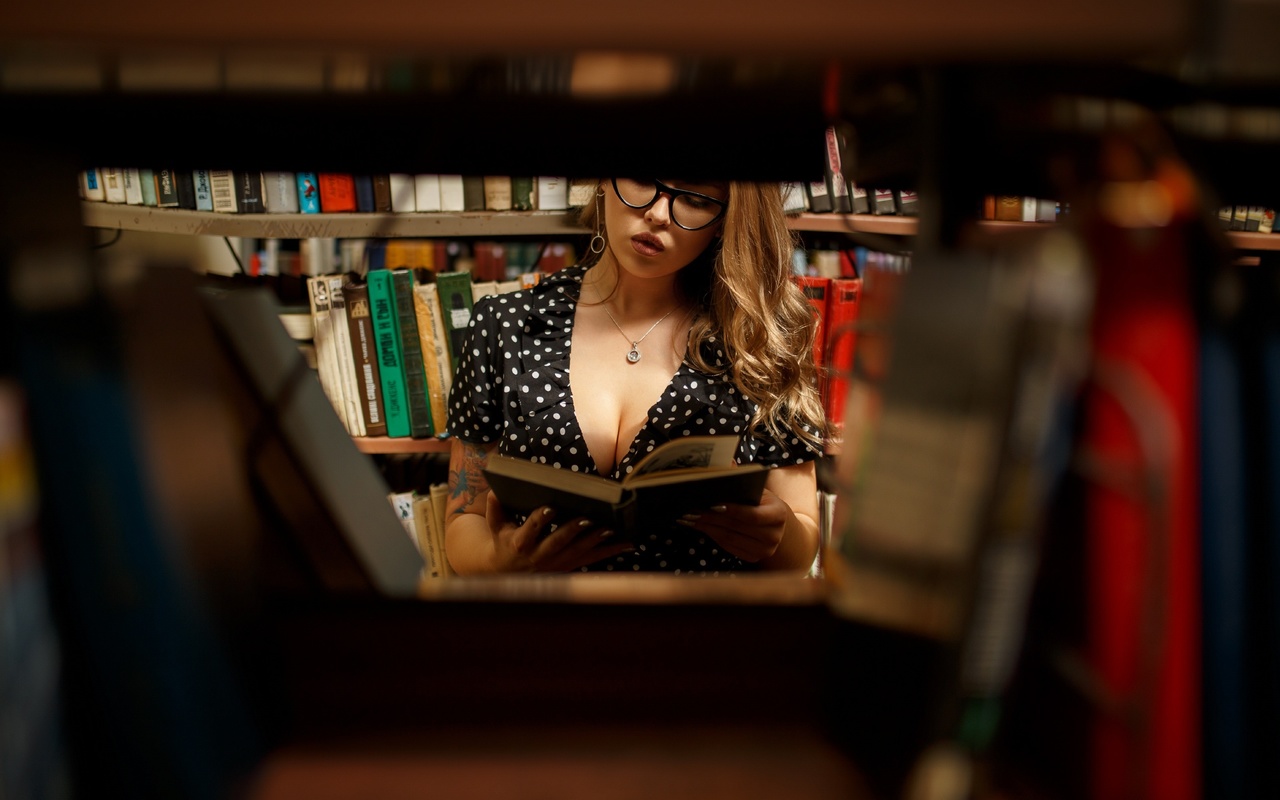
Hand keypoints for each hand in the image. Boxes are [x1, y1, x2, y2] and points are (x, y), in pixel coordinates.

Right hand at [485, 493, 633, 572]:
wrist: (508, 573)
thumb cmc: (504, 541)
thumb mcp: (495, 526)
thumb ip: (495, 508)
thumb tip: (494, 490)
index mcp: (520, 543)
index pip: (531, 529)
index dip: (540, 519)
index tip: (550, 508)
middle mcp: (540, 556)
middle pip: (558, 542)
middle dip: (573, 530)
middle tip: (588, 517)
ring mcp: (557, 563)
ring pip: (579, 552)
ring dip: (595, 540)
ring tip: (610, 528)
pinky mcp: (571, 566)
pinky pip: (593, 558)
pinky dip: (611, 551)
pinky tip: (628, 543)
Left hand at [676, 489, 791, 562]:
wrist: (778, 526)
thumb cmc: (764, 503)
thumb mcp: (760, 490)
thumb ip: (744, 478)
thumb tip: (726, 462)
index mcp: (778, 514)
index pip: (752, 515)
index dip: (732, 510)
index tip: (712, 503)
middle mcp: (774, 535)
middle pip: (736, 527)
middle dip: (711, 518)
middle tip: (691, 509)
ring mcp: (765, 550)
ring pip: (729, 538)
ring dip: (707, 527)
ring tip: (689, 518)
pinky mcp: (754, 558)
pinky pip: (728, 547)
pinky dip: (712, 536)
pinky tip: (699, 527)